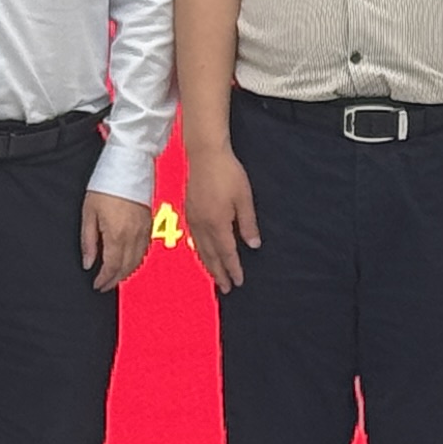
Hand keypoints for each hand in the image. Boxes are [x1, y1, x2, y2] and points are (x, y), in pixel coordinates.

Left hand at [80, 189, 153, 293]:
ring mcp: (144, 230)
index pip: (111, 267)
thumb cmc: (107, 184)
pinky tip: (129, 260)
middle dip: (114, 280)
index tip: (97, 285)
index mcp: (117, 235)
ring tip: (115, 276)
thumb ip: (88, 241)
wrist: (128, 165)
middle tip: (104, 285)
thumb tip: (88, 262)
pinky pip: (144, 250)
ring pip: (137, 261)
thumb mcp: (89, 213)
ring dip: (126, 272)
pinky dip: (136, 260)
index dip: (104, 279)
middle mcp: (133, 236)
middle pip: (126, 268)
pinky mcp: (149, 223)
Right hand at [183, 144, 260, 290]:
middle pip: (211, 256)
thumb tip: (253, 245)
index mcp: (217, 224)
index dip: (233, 269)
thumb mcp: (244, 199)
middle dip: (219, 273)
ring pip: (201, 249)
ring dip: (209, 265)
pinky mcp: (189, 211)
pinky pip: (194, 239)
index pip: (227, 254)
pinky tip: (203, 252)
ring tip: (215, 276)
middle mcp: (202, 226)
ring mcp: (193, 219)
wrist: (205, 155)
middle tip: (226, 288)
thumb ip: (248, 224)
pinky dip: (200, 251)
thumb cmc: (228, 174)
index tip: (238, 282)